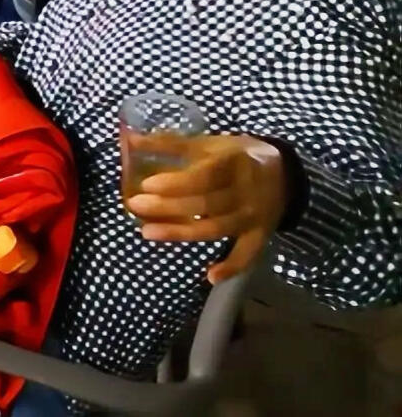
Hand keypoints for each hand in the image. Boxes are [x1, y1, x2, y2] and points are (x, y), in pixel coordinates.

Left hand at [127, 136, 287, 283]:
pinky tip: (210, 276)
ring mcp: (254, 216)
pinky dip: (232, 267)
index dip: (176, 182)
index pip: (204, 176)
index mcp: (234, 162)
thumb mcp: (209, 144)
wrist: (285, 175)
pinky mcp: (260, 235)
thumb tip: (131, 140)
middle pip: (206, 204)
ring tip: (148, 232)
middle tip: (135, 206)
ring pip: (217, 228)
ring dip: (182, 233)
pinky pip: (248, 254)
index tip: (146, 185)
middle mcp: (246, 191)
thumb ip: (171, 143)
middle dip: (168, 207)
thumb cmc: (236, 156)